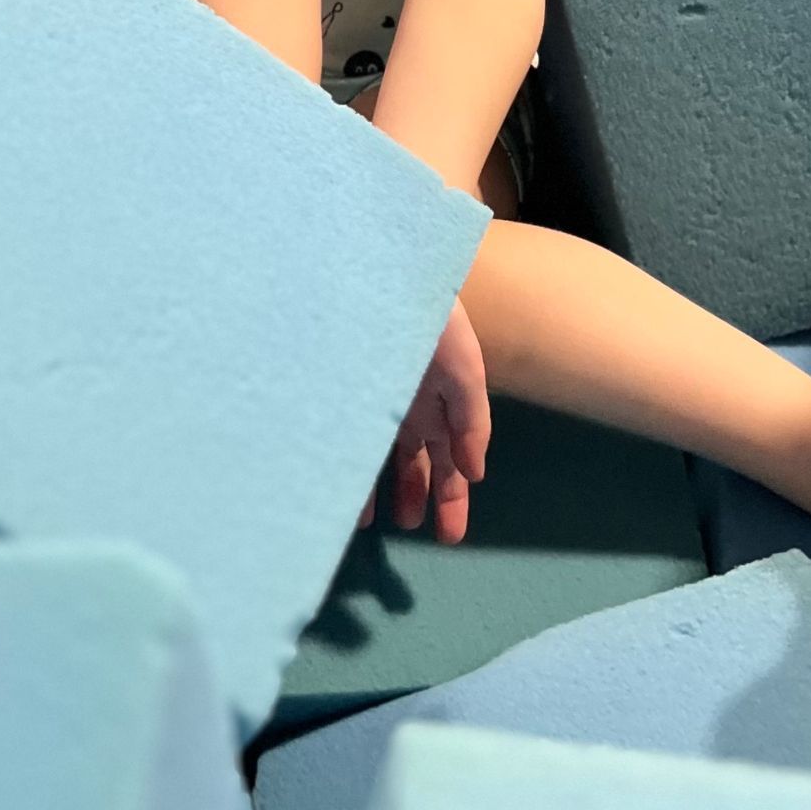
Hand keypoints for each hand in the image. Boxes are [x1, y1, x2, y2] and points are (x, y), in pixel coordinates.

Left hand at [359, 299, 491, 544]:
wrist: (384, 272)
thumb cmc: (432, 317)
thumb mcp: (462, 367)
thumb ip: (470, 420)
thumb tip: (475, 474)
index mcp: (442, 403)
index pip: (450, 461)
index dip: (453, 498)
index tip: (451, 537)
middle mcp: (409, 406)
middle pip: (418, 463)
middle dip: (420, 497)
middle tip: (419, 534)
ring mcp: (374, 399)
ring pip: (378, 455)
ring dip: (378, 488)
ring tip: (368, 524)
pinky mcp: (343, 393)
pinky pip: (344, 437)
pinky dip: (344, 464)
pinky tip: (335, 486)